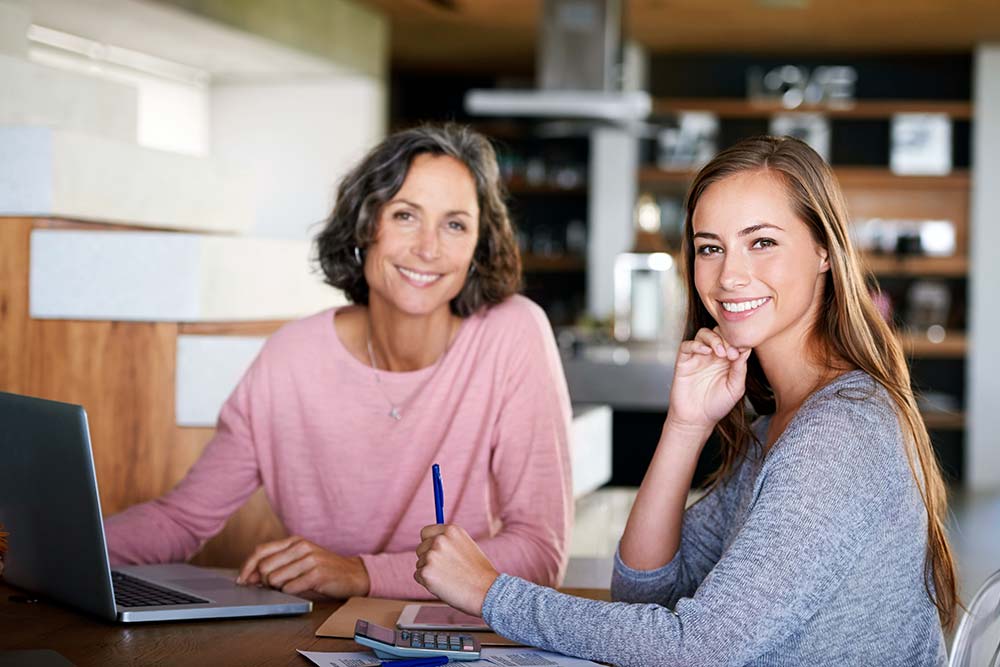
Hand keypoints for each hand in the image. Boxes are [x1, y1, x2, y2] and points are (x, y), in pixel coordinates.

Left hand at [236, 536, 369, 598]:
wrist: (353, 574)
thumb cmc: (323, 569)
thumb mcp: (300, 559)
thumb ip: (278, 563)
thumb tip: (249, 577)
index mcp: (295, 541)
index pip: (260, 551)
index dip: (246, 567)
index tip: (241, 580)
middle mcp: (301, 546)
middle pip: (264, 566)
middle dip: (262, 581)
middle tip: (272, 587)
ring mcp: (310, 559)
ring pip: (275, 579)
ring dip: (278, 589)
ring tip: (292, 587)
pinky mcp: (317, 574)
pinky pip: (290, 588)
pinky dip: (290, 593)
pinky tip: (300, 590)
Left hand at [414, 524, 498, 616]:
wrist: (487, 591)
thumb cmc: (479, 573)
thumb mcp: (466, 547)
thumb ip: (449, 543)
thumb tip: (430, 544)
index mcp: (451, 530)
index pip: (426, 532)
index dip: (429, 543)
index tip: (436, 553)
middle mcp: (440, 539)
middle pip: (420, 548)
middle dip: (428, 559)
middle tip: (446, 571)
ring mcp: (432, 555)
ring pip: (420, 564)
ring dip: (429, 572)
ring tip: (449, 579)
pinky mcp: (426, 572)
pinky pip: (418, 576)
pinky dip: (427, 583)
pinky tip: (443, 586)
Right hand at [667, 327, 750, 432]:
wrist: (696, 419)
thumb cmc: (716, 405)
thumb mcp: (735, 388)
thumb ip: (740, 369)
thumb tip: (745, 350)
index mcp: (727, 360)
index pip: (733, 340)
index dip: (738, 341)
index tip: (741, 351)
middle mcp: (712, 355)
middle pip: (719, 332)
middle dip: (726, 339)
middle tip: (730, 353)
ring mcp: (698, 357)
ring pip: (703, 334)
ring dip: (713, 339)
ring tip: (719, 353)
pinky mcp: (684, 361)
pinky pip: (687, 345)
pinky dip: (696, 345)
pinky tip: (705, 352)